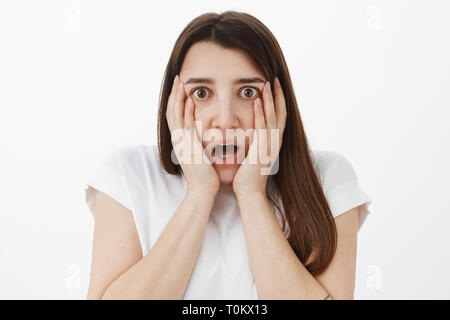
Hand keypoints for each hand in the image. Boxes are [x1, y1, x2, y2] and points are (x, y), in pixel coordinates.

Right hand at [166, 75, 219, 196]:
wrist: (203, 190)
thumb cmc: (205, 175)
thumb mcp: (200, 154)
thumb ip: (200, 142)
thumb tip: (205, 134)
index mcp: (181, 140)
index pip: (175, 115)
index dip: (176, 100)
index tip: (181, 87)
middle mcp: (178, 140)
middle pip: (171, 111)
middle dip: (174, 94)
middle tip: (178, 79)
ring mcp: (182, 143)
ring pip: (175, 116)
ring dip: (178, 98)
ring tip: (181, 83)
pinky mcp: (188, 147)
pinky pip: (185, 126)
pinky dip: (186, 113)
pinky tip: (189, 101)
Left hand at [232, 77, 286, 196]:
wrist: (250, 192)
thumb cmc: (247, 177)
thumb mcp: (253, 156)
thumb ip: (253, 143)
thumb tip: (248, 135)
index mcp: (273, 142)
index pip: (279, 117)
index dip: (278, 101)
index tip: (274, 87)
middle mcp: (275, 141)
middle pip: (280, 113)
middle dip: (277, 95)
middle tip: (274, 79)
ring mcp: (270, 145)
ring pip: (272, 117)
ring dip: (269, 99)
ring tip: (266, 84)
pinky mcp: (262, 148)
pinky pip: (262, 126)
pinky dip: (260, 113)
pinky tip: (257, 101)